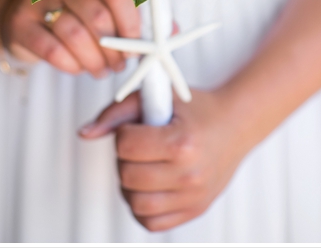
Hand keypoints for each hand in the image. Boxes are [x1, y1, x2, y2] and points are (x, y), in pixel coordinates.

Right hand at [1, 0, 140, 77]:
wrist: (21, 20)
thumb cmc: (70, 16)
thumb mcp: (101, 9)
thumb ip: (134, 17)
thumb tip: (171, 32)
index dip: (130, 22)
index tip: (136, 44)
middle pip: (96, 15)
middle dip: (114, 48)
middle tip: (120, 64)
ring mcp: (35, 1)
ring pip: (75, 34)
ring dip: (95, 60)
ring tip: (102, 70)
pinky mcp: (20, 25)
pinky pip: (52, 49)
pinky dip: (72, 64)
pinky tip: (78, 67)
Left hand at [79, 90, 247, 231]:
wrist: (235, 125)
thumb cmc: (194, 109)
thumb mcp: (157, 97)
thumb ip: (115, 113)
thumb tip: (85, 133)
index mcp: (182, 143)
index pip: (125, 146)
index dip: (124, 134)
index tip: (137, 128)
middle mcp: (190, 174)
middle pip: (127, 176)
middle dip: (125, 159)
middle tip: (139, 147)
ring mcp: (194, 197)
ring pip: (136, 203)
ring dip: (130, 184)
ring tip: (142, 166)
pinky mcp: (195, 210)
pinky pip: (151, 222)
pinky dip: (142, 207)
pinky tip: (148, 186)